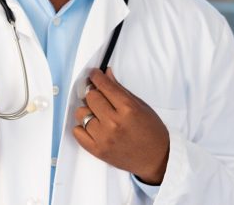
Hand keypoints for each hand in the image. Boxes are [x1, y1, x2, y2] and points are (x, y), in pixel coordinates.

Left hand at [73, 68, 168, 184]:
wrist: (157, 160)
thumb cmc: (151, 131)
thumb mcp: (140, 105)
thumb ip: (120, 89)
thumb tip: (106, 73)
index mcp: (128, 108)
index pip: (104, 85)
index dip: (96, 76)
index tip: (94, 74)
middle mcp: (114, 123)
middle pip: (90, 97)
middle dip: (94, 93)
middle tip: (99, 96)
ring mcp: (104, 138)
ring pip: (81, 113)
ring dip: (87, 110)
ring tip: (97, 114)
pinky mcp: (97, 150)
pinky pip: (77, 131)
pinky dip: (81, 126)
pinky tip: (92, 126)